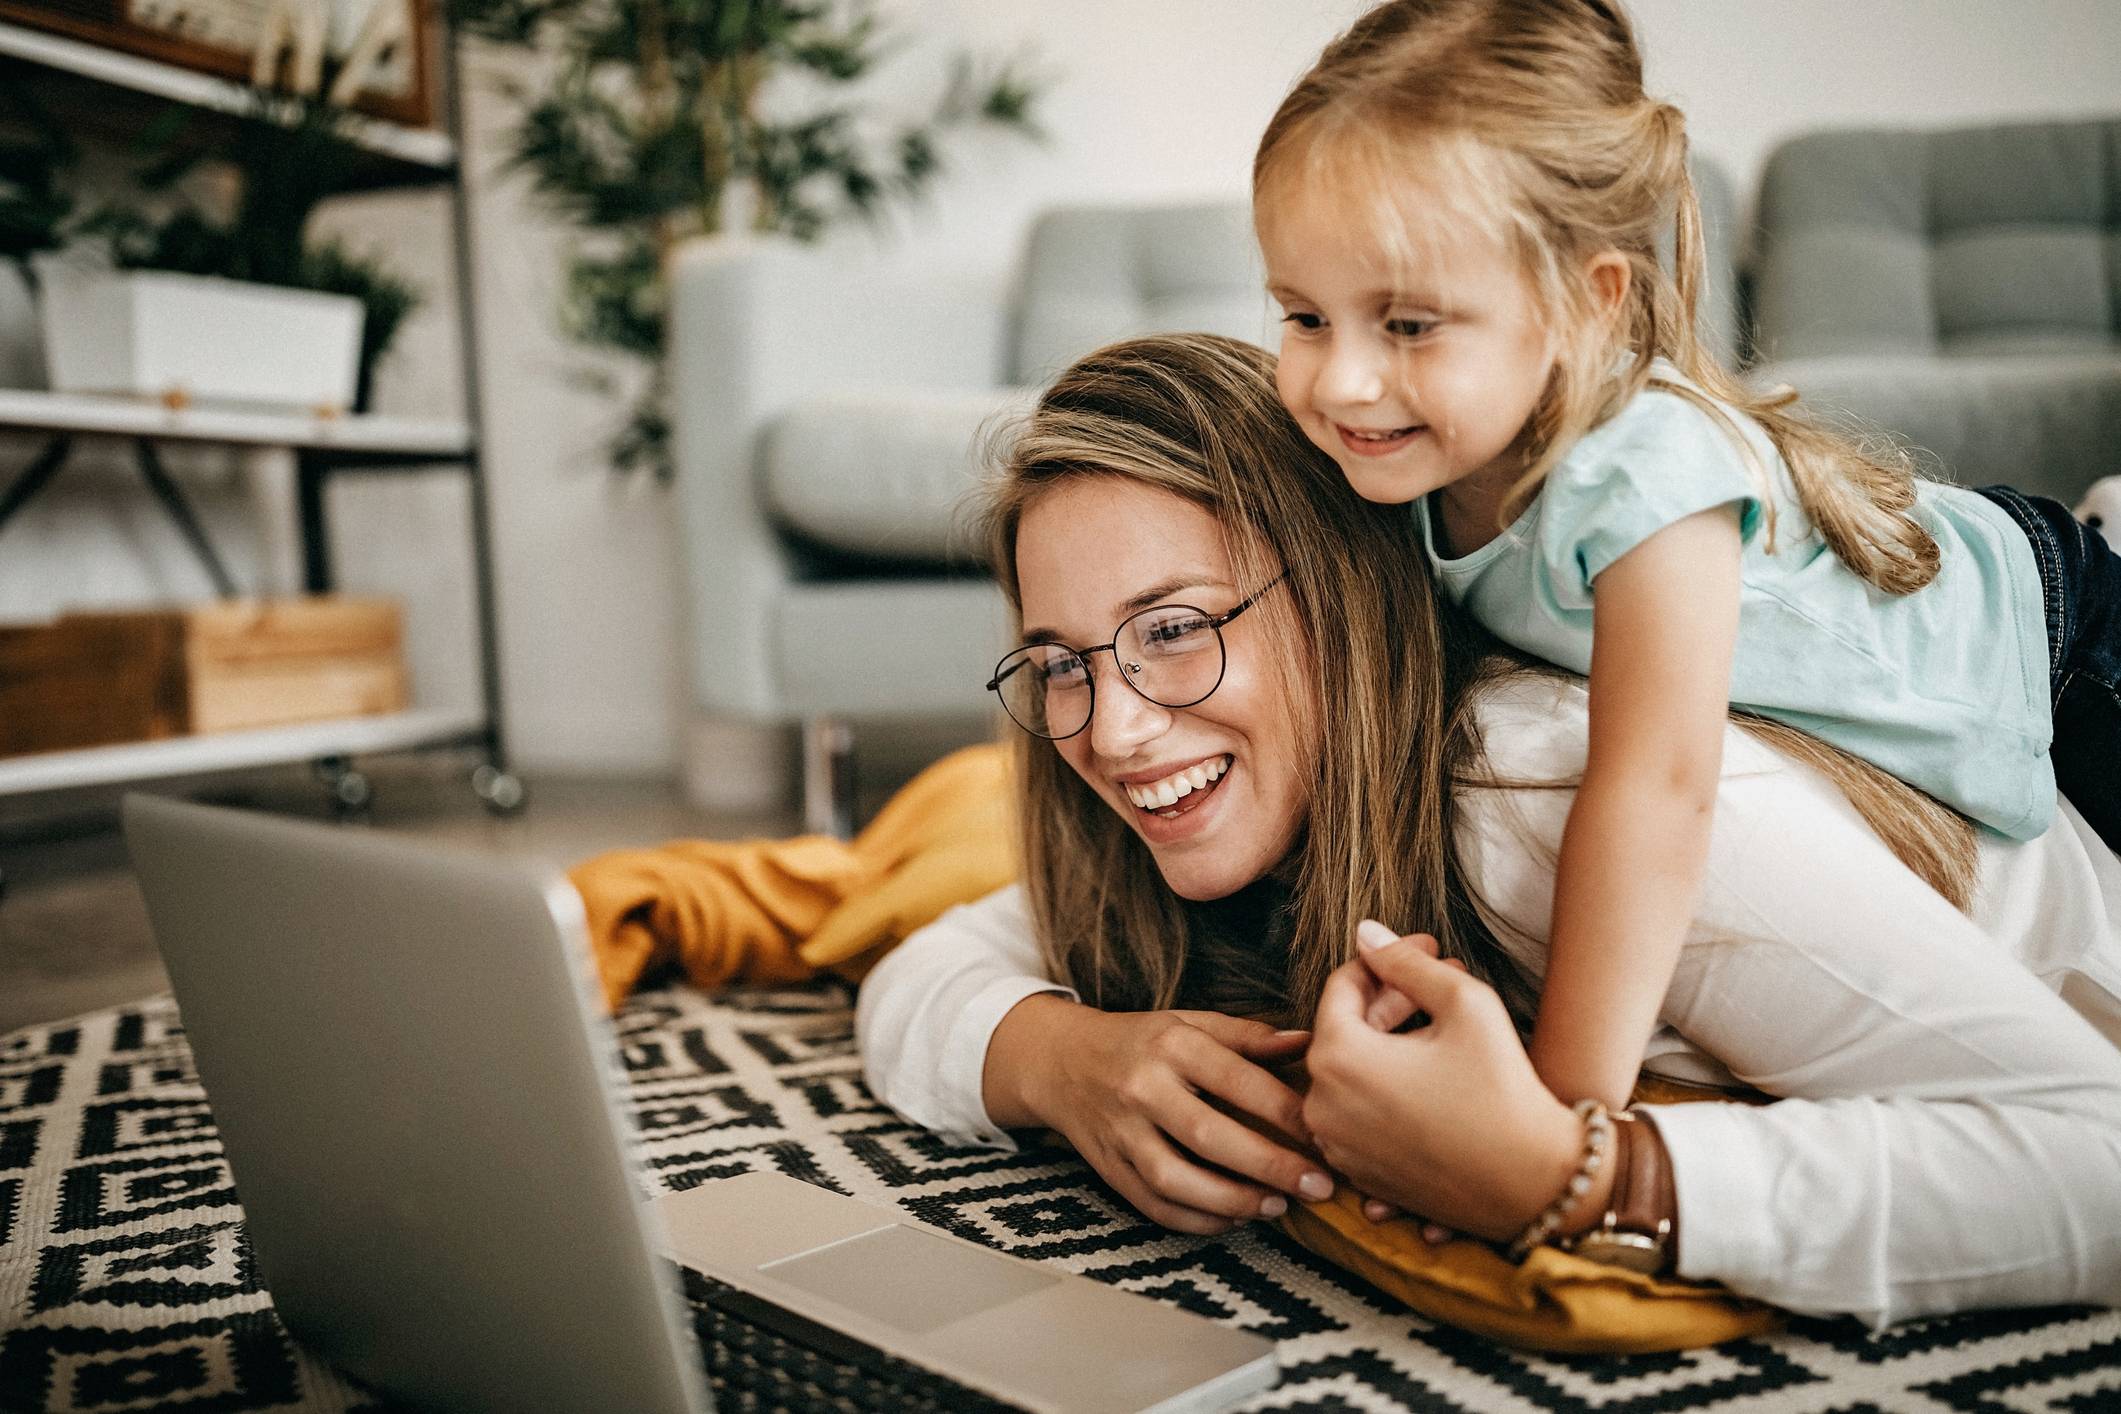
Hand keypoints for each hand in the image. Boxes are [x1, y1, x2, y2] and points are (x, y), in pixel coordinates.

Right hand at [984, 995, 1332, 1234]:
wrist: (1061, 1062)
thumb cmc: (1140, 1041)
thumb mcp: (1190, 1023)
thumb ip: (1249, 1036)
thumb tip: (1307, 1043)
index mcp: (1171, 1045)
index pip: (1236, 1080)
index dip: (1285, 1112)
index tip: (1325, 1135)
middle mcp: (1142, 1089)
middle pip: (1209, 1135)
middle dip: (1270, 1166)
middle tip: (1317, 1186)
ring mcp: (1122, 1133)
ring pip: (1177, 1179)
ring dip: (1233, 1200)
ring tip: (1277, 1207)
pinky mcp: (1110, 1169)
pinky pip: (1155, 1205)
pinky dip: (1198, 1219)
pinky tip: (1234, 1217)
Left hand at [1305, 936, 1601, 1241]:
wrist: (1537, 1184)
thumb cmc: (1504, 1089)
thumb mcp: (1464, 1003)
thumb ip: (1406, 962)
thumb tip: (1366, 933)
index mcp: (1337, 1058)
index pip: (1343, 986)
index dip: (1389, 960)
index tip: (1430, 949)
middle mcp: (1322, 1106)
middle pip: (1345, 1029)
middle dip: (1394, 999)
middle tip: (1446, 977)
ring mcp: (1338, 1146)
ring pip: (1353, 1073)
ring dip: (1390, 1043)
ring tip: (1444, 1025)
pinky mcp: (1360, 1174)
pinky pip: (1361, 1114)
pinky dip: (1387, 1088)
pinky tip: (1433, 1074)